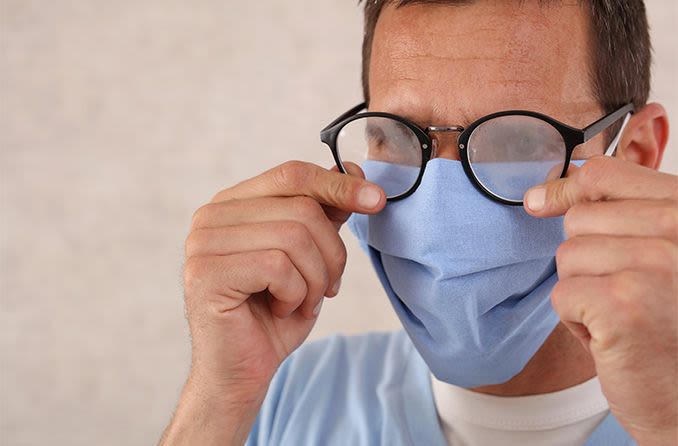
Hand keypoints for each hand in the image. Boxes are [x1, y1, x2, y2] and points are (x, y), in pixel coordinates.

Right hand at [160, 161, 384, 444]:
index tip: (376, 200)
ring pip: (294, 236)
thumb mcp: (310, 257)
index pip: (293, 174)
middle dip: (331, 253)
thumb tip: (355, 171)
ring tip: (303, 302)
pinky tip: (282, 310)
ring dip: (315, 278)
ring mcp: (203, 243)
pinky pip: (277, 267)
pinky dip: (296, 294)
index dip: (338, 185)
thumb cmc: (274, 312)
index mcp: (234, 204)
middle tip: (327, 287)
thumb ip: (324, 214)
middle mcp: (212, 216)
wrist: (242, 370)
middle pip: (301, 208)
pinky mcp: (206, 274)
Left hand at [525, 156, 677, 445]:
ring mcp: (658, 264)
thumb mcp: (653, 256)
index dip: (566, 188)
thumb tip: (536, 197)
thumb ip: (614, 216)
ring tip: (623, 316)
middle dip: (586, 260)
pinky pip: (562, 293)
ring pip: (567, 256)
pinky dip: (577, 322)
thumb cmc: (667, 328)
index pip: (607, 173)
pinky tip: (614, 338)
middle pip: (579, 218)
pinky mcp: (626, 302)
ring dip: (583, 292)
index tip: (540, 202)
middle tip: (626, 294)